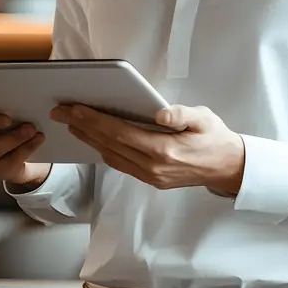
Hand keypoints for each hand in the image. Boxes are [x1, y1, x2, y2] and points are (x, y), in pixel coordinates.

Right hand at [0, 101, 51, 188]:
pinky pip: (8, 161)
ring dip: (12, 138)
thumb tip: (36, 100)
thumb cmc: (23, 127)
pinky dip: (25, 149)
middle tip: (8, 119)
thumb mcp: (23, 113)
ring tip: (31, 129)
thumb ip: (21, 105)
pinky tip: (38, 139)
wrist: (31, 161)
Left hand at [50, 104, 244, 194]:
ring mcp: (151, 176)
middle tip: (59, 112)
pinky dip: (103, 150)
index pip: (120, 132)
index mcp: (164, 150)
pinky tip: (93, 139)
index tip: (74, 108)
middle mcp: (153, 167)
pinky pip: (120, 164)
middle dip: (82, 126)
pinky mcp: (151, 179)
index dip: (94, 120)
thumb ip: (183, 115)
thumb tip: (161, 113)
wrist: (228, 167)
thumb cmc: (215, 138)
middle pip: (108, 144)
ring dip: (89, 139)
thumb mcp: (205, 119)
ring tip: (70, 123)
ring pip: (111, 156)